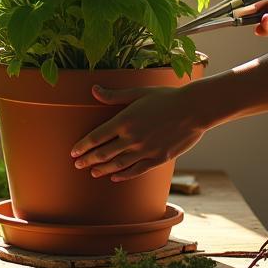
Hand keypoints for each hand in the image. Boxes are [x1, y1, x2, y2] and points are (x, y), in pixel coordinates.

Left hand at [70, 83, 209, 180]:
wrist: (193, 109)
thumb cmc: (165, 97)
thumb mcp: (137, 92)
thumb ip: (114, 95)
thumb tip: (93, 90)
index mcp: (124, 120)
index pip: (97, 137)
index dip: (83, 146)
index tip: (73, 152)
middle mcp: (132, 138)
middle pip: (104, 153)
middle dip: (88, 160)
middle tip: (77, 164)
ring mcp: (145, 150)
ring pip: (118, 164)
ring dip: (103, 169)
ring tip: (92, 172)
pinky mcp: (158, 159)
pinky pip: (136, 170)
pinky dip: (123, 175)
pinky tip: (115, 177)